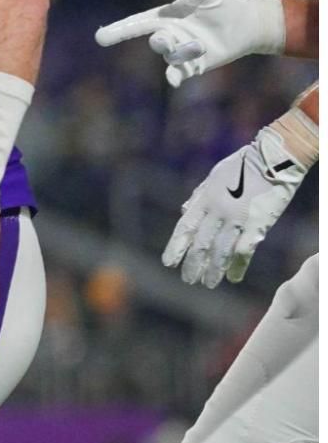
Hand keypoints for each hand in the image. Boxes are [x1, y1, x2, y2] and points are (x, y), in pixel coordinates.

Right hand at [94, 0, 284, 86]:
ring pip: (172, 56)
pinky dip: (174, 77)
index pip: (136, 24)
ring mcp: (182, 51)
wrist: (246, 22)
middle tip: (164, 39)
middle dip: (158, 42)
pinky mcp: (195, 64)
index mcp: (165, 17)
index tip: (100, 38)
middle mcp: (170, 35)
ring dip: (183, 52)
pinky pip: (180, 73)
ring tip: (201, 46)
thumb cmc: (223, 2)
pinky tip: (173, 81)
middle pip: (155, 42)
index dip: (118, 30)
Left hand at [163, 128, 306, 287]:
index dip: (177, 246)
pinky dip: (238, 265)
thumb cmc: (243, 165)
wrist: (273, 159)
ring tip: (208, 283)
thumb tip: (184, 211)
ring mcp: (238, 219)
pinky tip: (233, 277)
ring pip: (221, 250)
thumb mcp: (213, 176)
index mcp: (206, 199)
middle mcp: (218, 211)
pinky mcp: (258, 224)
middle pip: (201, 243)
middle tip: (188, 280)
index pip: (186, 227)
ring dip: (213, 269)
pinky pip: (245, 249)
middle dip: (193, 263)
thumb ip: (198, 196)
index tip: (168, 263)